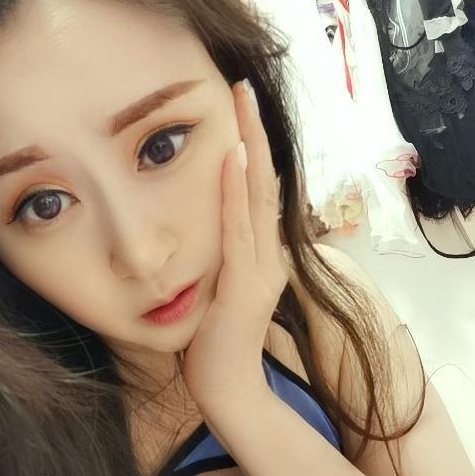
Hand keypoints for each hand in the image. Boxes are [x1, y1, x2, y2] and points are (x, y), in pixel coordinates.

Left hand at [182, 79, 289, 415]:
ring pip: (256, 197)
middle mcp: (269, 255)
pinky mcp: (246, 285)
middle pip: (264, 183)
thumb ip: (220, 257)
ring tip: (242, 103)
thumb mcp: (218, 288)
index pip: (257, 193)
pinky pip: (239, 230)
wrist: (225, 388)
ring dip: (249, 146)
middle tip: (242, 87)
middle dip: (253, 133)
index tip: (238, 112)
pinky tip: (232, 156)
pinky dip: (235, 192)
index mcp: (261, 254)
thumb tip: (205, 228)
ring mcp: (261, 269)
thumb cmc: (214, 341)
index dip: (252, 150)